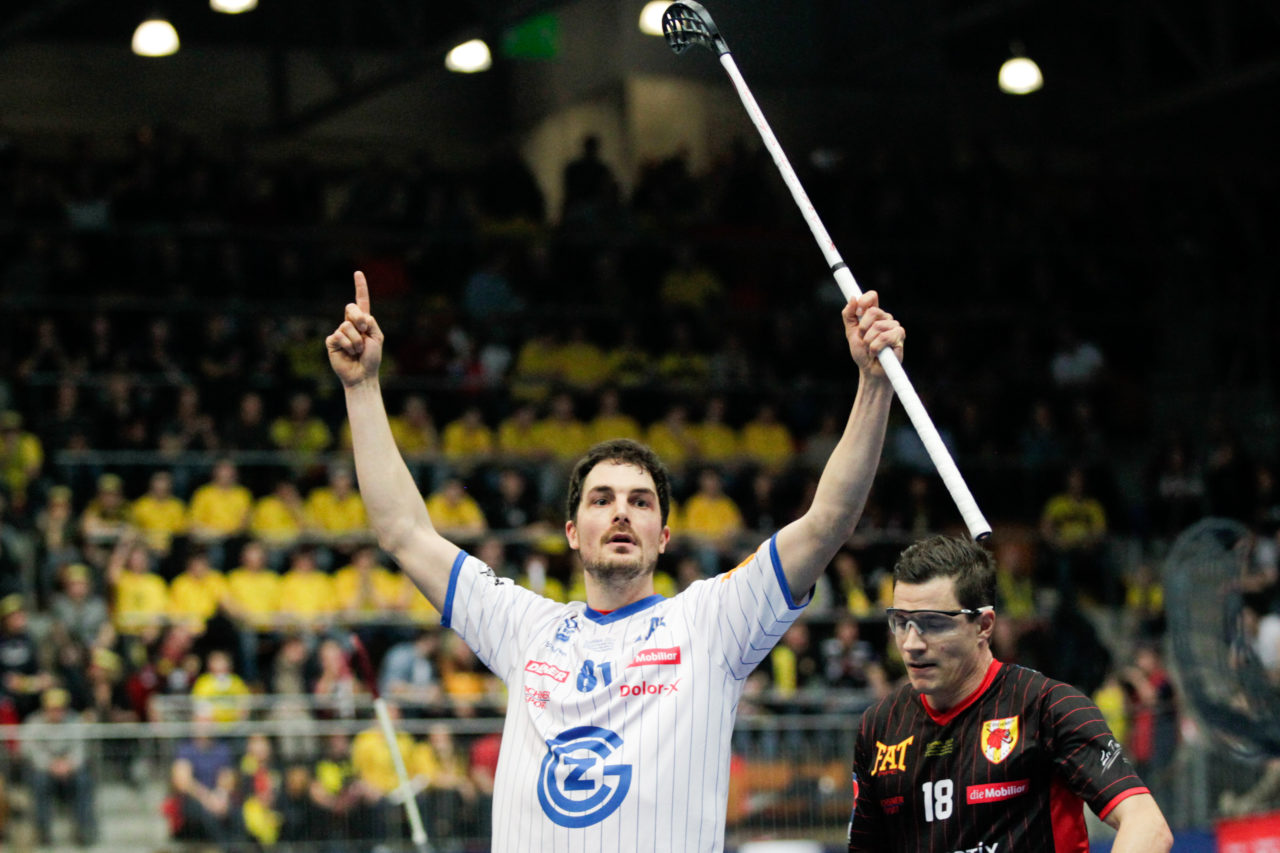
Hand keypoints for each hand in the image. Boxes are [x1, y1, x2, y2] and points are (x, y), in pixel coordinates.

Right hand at [326, 271, 384, 387]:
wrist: (363, 375)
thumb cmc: (372, 358)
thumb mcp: (377, 338)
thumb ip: (371, 323)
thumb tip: (360, 316)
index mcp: (363, 321)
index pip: (361, 301)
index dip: (360, 287)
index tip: (358, 273)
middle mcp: (350, 324)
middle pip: (350, 308)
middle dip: (359, 318)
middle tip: (364, 330)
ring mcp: (340, 332)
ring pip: (346, 326)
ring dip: (356, 340)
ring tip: (358, 351)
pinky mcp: (332, 341)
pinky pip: (339, 336)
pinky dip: (348, 345)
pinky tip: (349, 353)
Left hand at [842, 290, 903, 377]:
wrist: (870, 371)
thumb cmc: (862, 353)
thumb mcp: (851, 333)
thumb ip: (849, 315)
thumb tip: (853, 298)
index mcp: (874, 315)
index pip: (872, 296)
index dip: (864, 301)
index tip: (857, 312)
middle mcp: (886, 318)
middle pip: (872, 311)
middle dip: (862, 329)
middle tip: (864, 341)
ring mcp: (894, 327)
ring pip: (877, 326)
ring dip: (868, 341)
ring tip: (871, 349)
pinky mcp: (899, 337)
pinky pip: (884, 337)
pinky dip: (875, 348)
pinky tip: (877, 353)